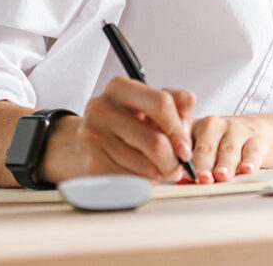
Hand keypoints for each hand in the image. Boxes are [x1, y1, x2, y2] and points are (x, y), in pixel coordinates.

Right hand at [43, 76, 194, 183]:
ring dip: (157, 173)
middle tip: (177, 167)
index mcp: (120, 88)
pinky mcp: (91, 164)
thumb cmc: (125, 124)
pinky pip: (131, 182)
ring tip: (153, 168)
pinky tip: (138, 175)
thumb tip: (186, 127)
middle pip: (155, 142)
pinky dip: (142, 183)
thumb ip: (178, 103)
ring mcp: (93, 137)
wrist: (86, 143)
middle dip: (172, 160)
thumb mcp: (149, 105)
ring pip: (146, 166)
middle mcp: (102, 108)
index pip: (161, 103)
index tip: (185, 147)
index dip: (179, 129)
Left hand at [189, 114, 268, 183]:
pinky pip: (253, 150)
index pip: (186, 141)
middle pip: (207, 145)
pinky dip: (250, 161)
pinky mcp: (256, 138)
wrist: (250, 130)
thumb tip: (179, 178)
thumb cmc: (218, 144)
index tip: (181, 172)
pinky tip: (247, 170)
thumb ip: (190, 164)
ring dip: (225, 164)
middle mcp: (215, 124)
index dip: (183, 156)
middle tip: (202, 178)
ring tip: (221, 176)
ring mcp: (236, 129)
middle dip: (204, 162)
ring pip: (229, 149)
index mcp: (195, 126)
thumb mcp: (201, 148)